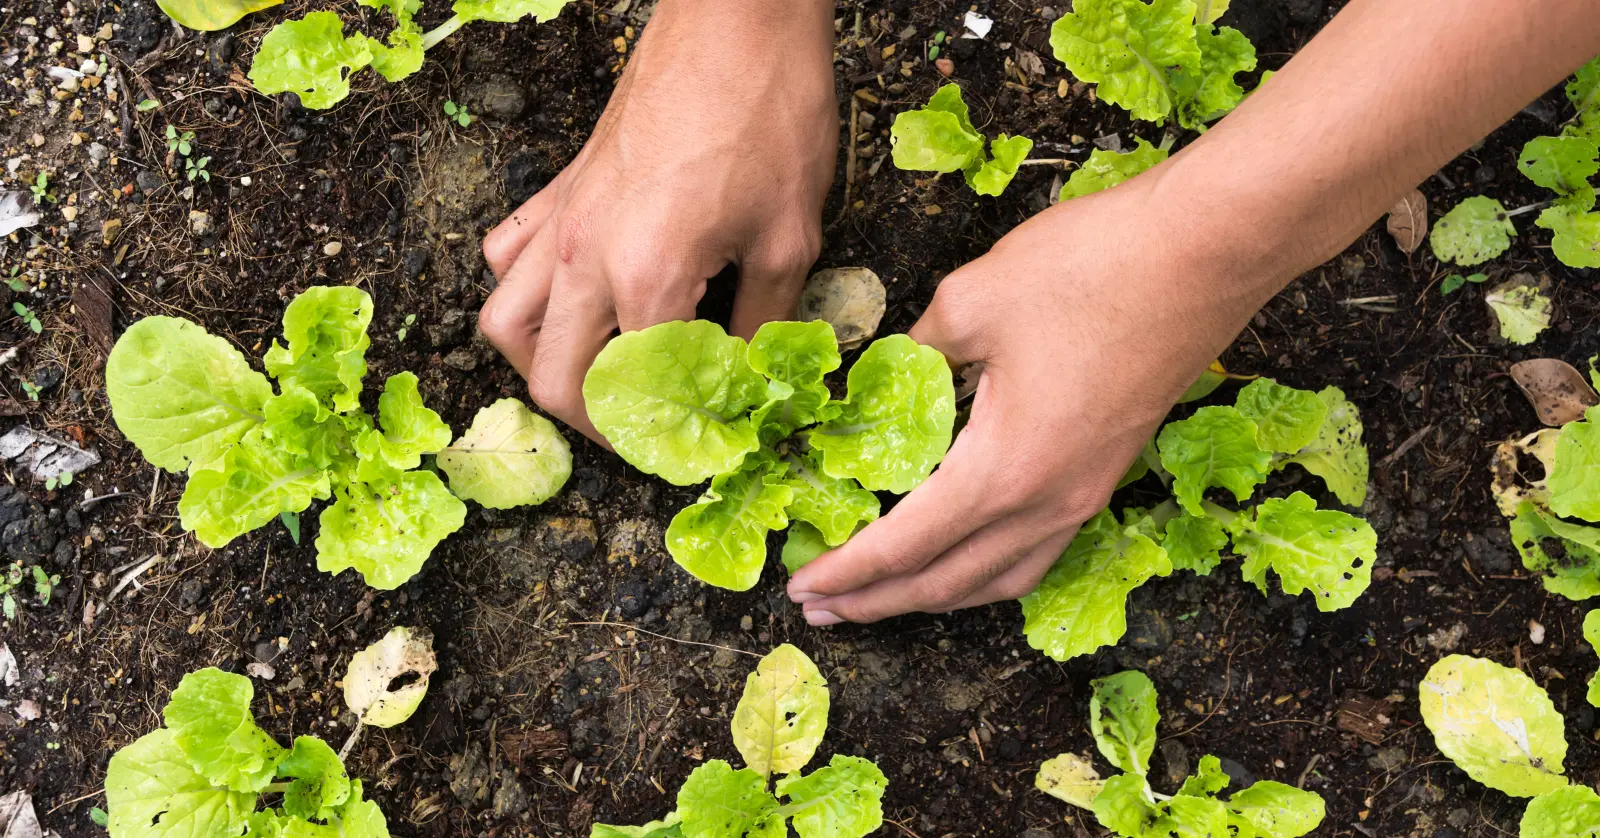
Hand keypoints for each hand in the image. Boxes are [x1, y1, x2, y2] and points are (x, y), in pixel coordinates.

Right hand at [478, 0, 837, 440]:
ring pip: (505, 323)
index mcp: (647, 277)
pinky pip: (509, 256)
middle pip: (552, 379)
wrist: (734, 21)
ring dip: (542, 365)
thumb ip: (763, 325)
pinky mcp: (559, 188)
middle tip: (645, 431)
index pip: (635, 395)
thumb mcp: (790, 238)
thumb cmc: (771, 116)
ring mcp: (562, 220)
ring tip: (595, 376)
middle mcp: (586, 256)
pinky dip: (524, 293)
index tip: (698, 447)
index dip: (668, 438)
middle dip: (595, 424)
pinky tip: (571, 299)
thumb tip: (750, 382)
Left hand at [786, 172, 1269, 623]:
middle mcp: (1048, 503)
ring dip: (934, 595)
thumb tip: (880, 376)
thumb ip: (913, 352)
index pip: (905, 545)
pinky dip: (986, 572)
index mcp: (1004, 470)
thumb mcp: (971, 300)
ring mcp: (1086, 494)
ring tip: (883, 597)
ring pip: (998, 579)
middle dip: (878, 601)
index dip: (847, 572)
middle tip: (820, 607)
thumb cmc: (1092, 268)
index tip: (801, 587)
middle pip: (948, 582)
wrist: (1208, 250)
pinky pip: (1036, 553)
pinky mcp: (1108, 473)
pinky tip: (964, 556)